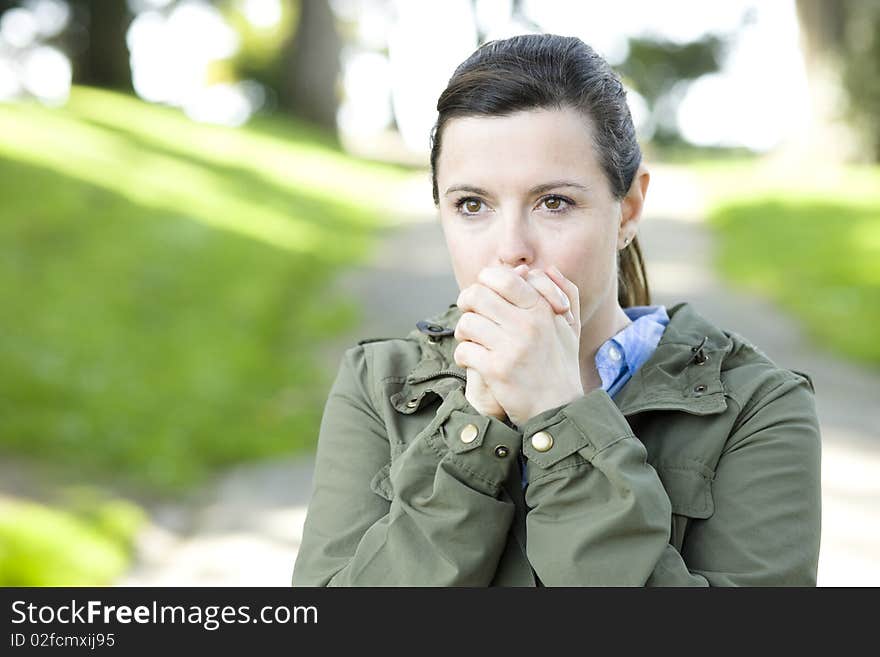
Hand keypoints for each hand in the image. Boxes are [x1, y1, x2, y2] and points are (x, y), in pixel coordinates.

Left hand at [454, 264, 582, 427]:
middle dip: (467, 303)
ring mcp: (511, 347)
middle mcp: (527, 324)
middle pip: (477, 295)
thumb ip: (564, 292)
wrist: (558, 408)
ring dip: (463, 333)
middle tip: (470, 314)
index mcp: (542, 309)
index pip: (504, 277)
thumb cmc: (560, 364)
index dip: (486, 280)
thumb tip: (545, 268)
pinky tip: (473, 362)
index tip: (484, 292)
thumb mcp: (570, 326)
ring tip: (472, 341)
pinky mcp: (496, 369)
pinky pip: (464, 350)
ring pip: (467, 322)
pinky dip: (464, 356)